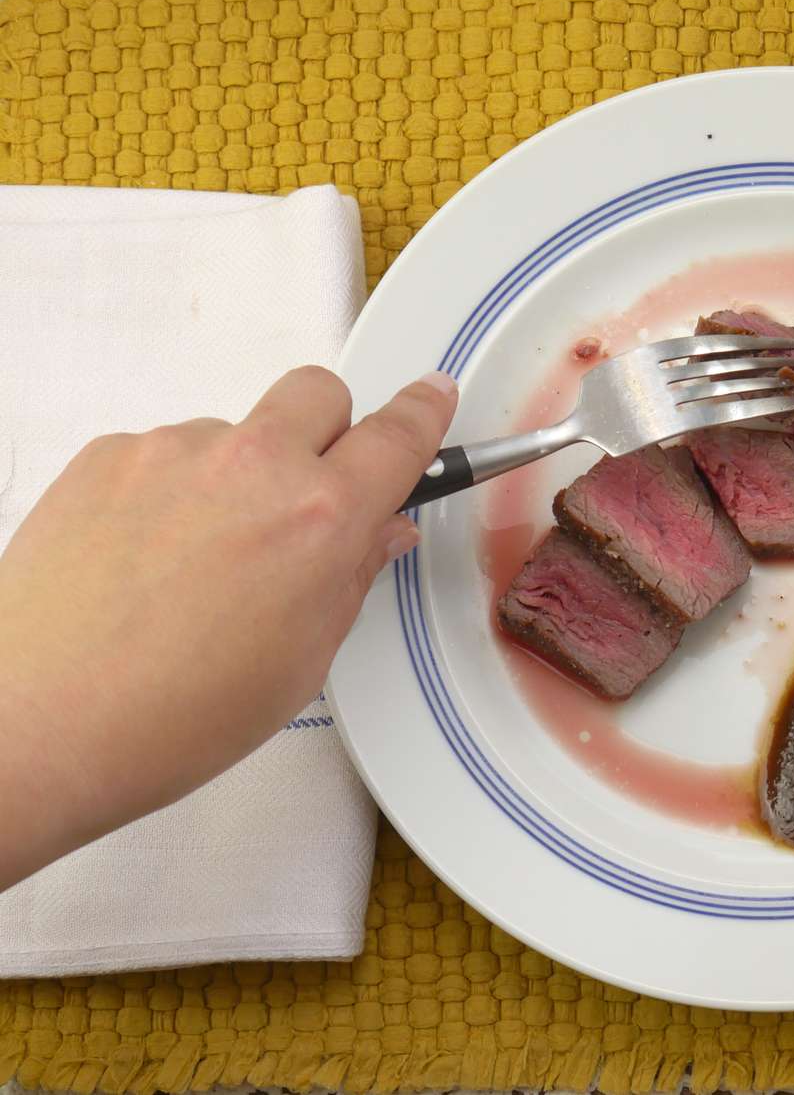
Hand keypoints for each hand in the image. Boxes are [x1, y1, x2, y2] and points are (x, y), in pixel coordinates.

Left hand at [0, 367, 457, 887]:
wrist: (37, 722)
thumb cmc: (169, 715)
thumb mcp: (300, 661)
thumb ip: (350, 578)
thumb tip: (376, 533)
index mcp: (321, 518)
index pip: (398, 436)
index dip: (425, 411)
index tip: (433, 395)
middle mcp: (253, 464)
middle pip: (319, 393)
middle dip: (331, 430)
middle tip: (310, 494)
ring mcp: (173, 452)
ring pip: (237, 430)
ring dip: (240, 473)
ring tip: (202, 562)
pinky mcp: (106, 456)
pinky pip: (164, 451)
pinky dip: (172, 490)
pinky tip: (148, 561)